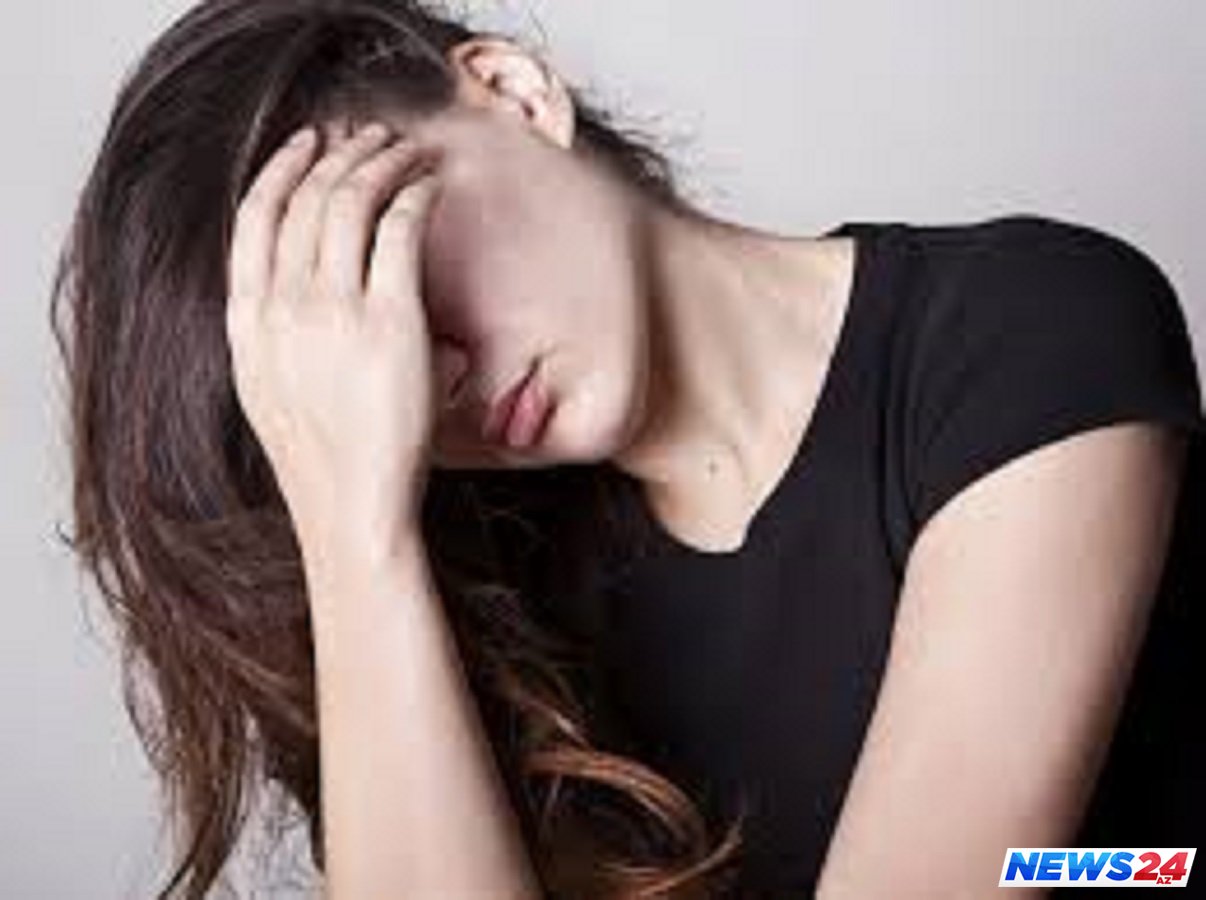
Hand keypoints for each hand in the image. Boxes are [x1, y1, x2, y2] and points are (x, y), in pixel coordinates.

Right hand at [225, 122, 448, 555]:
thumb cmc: (323, 460)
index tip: (306, 144)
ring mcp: (334, 312)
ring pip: (351, 202)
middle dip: (338, 153)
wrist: (352, 510)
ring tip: (404, 150)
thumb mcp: (272, 390)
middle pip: (305, 198)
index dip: (281, 168)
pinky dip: (413, 194)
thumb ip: (278, 334)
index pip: (254, 218)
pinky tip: (428, 184)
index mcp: (248, 322)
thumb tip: (308, 290)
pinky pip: (399, 230)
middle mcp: (283, 307)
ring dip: (379, 162)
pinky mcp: (390, 321)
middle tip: (368, 137)